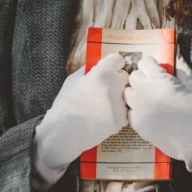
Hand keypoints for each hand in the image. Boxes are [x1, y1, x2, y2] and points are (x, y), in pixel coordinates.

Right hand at [34, 53, 128, 185]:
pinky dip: (118, 113)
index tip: (110, 68)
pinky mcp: (121, 119)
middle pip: (125, 76)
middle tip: (107, 87)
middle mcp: (114, 86)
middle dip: (117, 79)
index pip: (118, 59)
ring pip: (126, 94)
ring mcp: (119, 104)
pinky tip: (106, 116)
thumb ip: (87, 71)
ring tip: (105, 104)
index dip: (112, 63)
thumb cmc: (65, 105)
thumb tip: (95, 66)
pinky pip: (125, 111)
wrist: (64, 132)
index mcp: (102, 74)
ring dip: (119, 96)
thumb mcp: (72, 80)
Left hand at [124, 55, 191, 181]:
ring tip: (149, 98)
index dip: (151, 64)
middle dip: (142, 76)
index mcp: (161, 81)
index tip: (155, 68)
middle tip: (152, 83)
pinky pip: (130, 111)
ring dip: (136, 92)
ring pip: (128, 93)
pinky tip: (148, 112)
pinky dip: (136, 109)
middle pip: (133, 76)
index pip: (145, 63)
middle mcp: (146, 92)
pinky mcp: (138, 124)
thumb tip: (177, 56)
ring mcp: (140, 109)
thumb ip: (182, 70)